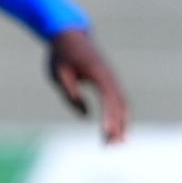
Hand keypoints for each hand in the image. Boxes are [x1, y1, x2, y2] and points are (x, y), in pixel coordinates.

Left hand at [45, 26, 130, 142]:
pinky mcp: (109, 81)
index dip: (109, 117)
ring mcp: (111, 78)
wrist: (68, 35)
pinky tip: (116, 131)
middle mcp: (109, 76)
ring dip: (121, 124)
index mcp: (97, 73)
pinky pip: (118, 101)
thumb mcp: (59, 75)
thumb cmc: (61, 55)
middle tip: (112, 147)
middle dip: (118, 126)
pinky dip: (119, 116)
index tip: (107, 133)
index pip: (108, 98)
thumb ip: (71, 94)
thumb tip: (86, 114)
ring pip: (122, 104)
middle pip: (119, 104)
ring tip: (116, 144)